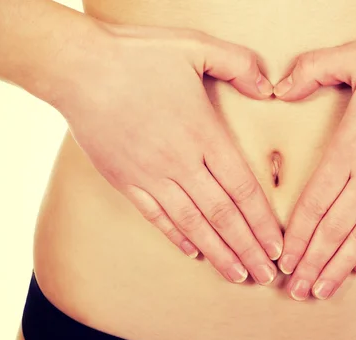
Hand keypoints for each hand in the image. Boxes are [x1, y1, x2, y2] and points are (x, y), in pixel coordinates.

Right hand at [59, 23, 281, 284]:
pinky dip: (177, 237)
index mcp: (204, 134)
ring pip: (193, 224)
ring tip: (238, 276)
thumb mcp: (196, 47)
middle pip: (223, 216)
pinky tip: (193, 253)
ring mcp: (151, 176)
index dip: (263, 222)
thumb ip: (239, 63)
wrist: (77, 68)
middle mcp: (181, 163)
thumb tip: (269, 85)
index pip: (243, 190)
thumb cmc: (137, 56)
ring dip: (219, 254)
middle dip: (248, 249)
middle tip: (267, 276)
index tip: (277, 247)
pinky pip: (156, 217)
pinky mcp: (125, 181)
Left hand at [274, 39, 355, 299]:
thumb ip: (313, 68)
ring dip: (338, 269)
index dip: (296, 237)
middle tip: (295, 290)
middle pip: (334, 231)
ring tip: (321, 292)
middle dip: (311, 264)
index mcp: (351, 149)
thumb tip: (280, 86)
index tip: (283, 261)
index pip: (314, 205)